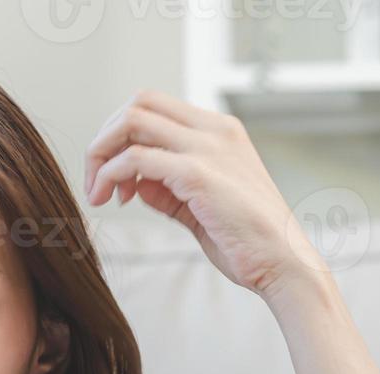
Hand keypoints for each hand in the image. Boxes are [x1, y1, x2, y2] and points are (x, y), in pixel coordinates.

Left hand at [84, 90, 328, 300]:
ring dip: (102, 155)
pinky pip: (135, 159)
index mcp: (219, 131)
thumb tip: (133, 182)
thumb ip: (166, 189)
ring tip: (99, 194)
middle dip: (105, 139)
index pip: (154, 106)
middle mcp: (214, 130)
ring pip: (131, 121)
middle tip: (98, 183)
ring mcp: (207, 147)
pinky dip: (111, 176)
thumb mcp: (198, 206)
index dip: (122, 136)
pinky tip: (115, 200)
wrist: (282, 263)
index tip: (118, 180)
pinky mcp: (197, 173)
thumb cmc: (245, 241)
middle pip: (138, 104)